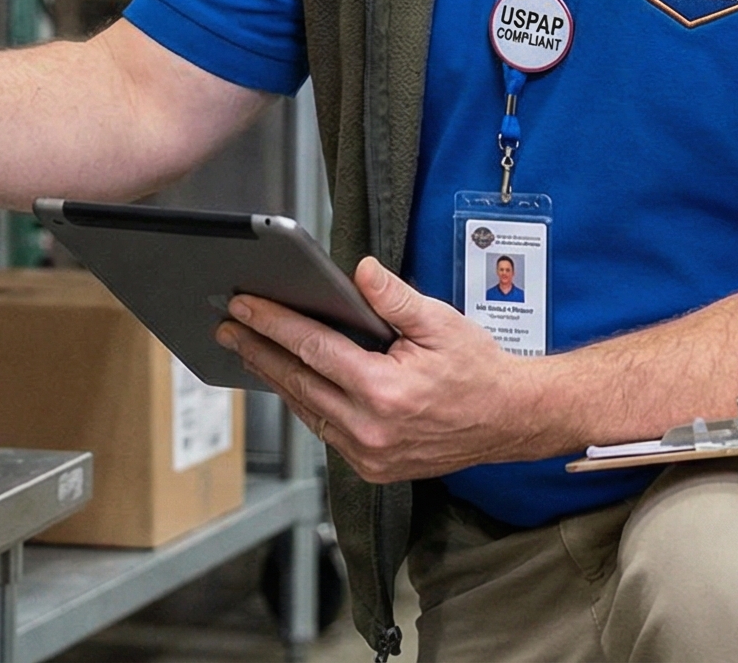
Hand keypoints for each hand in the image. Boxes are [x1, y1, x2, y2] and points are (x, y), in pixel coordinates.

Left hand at [215, 257, 556, 482]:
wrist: (510, 420)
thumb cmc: (478, 368)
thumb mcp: (440, 322)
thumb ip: (394, 298)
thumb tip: (358, 270)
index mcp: (385, 391)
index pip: (313, 350)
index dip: (272, 324)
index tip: (242, 306)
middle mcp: (372, 430)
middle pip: (298, 382)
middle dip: (258, 350)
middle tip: (226, 326)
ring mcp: (371, 455)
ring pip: (307, 410)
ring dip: (275, 378)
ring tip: (247, 349)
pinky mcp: (374, 468)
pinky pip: (326, 430)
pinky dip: (305, 403)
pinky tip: (289, 381)